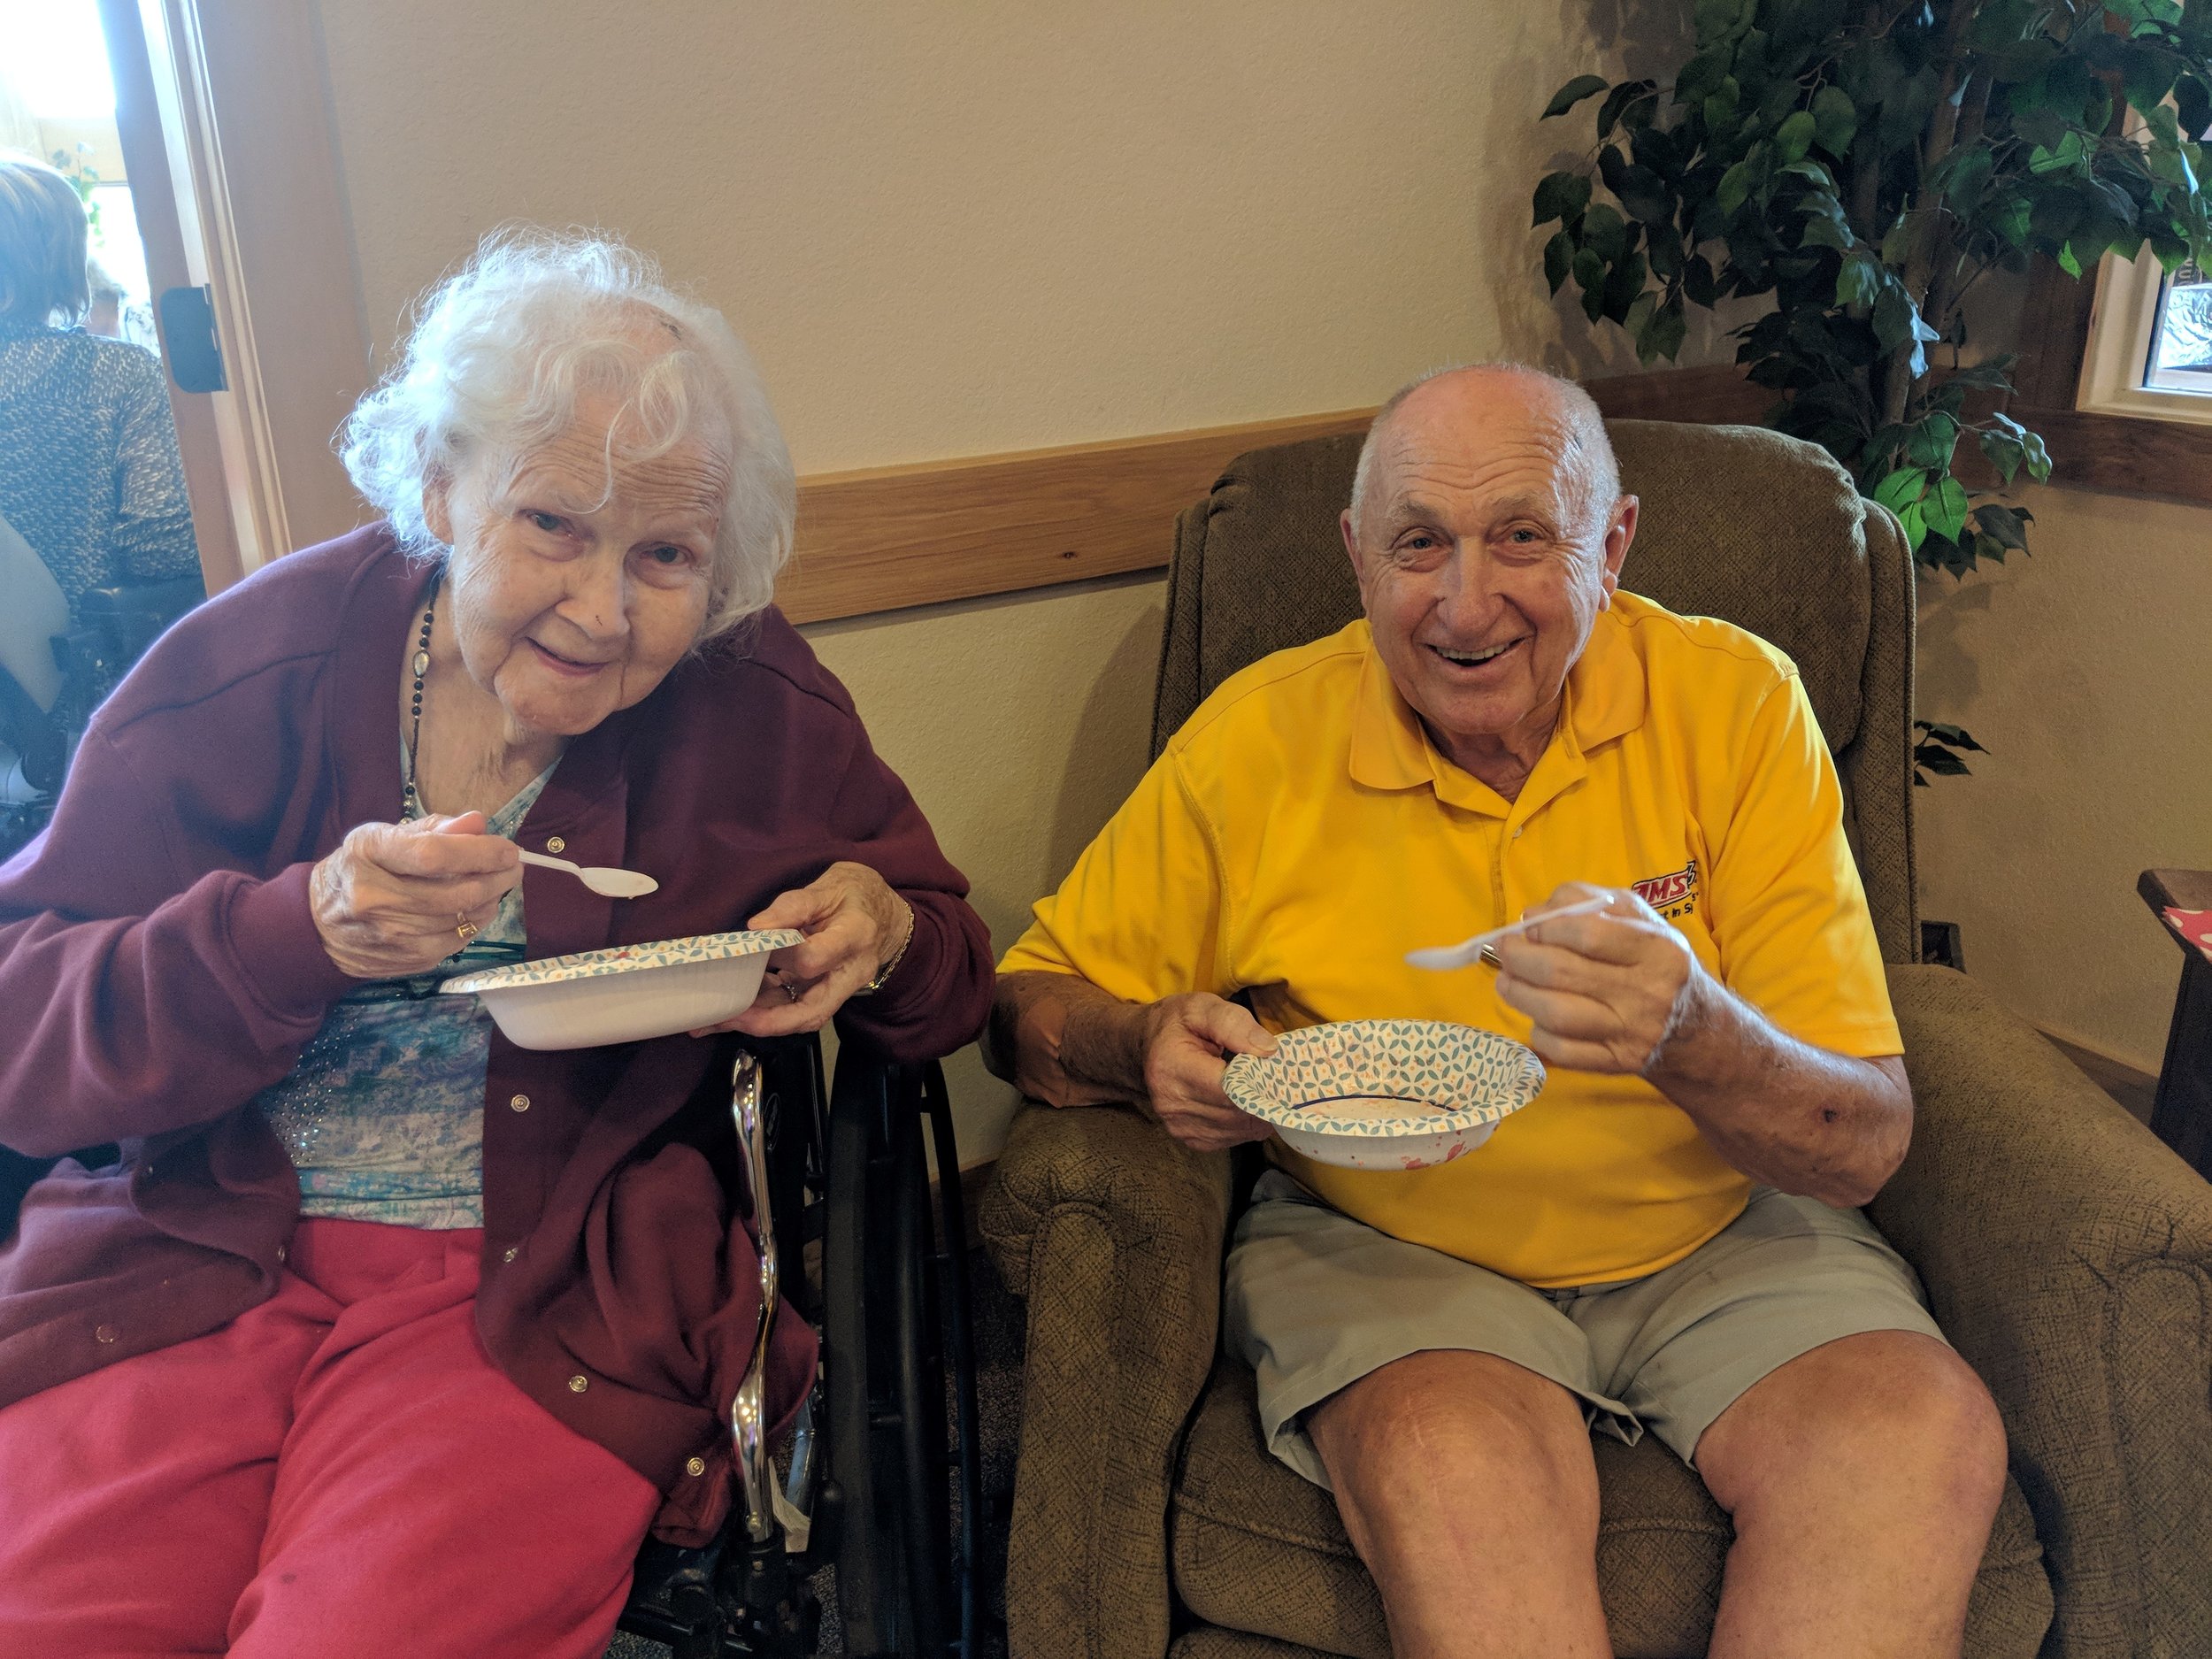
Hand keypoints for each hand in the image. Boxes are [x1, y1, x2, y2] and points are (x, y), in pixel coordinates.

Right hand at [310, 812, 520, 978]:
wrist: (316, 926)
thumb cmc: (357, 870)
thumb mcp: (382, 837)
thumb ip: (433, 829)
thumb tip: (478, 822)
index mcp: (368, 855)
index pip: (434, 855)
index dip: (480, 852)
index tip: (508, 848)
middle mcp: (375, 898)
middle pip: (456, 892)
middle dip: (497, 878)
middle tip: (514, 867)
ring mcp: (390, 935)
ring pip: (462, 920)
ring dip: (491, 900)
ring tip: (498, 884)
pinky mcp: (405, 960)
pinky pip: (457, 941)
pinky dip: (475, 922)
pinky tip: (477, 908)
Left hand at [711, 861, 910, 1037]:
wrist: (880, 914)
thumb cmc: (853, 894)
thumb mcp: (828, 886)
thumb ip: (793, 905)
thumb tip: (755, 928)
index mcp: (855, 936)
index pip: (817, 957)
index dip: (781, 956)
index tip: (753, 944)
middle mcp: (851, 972)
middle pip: (812, 1011)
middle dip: (767, 1021)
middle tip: (728, 1017)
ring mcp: (839, 990)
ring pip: (800, 1017)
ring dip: (757, 1022)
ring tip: (715, 1020)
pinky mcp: (824, 995)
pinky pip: (794, 1010)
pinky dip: (762, 1012)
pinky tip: (731, 1008)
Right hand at [1134, 993, 1278, 1152]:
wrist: (1144, 1047)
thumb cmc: (1176, 1024)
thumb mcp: (1201, 1007)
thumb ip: (1234, 1023)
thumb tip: (1268, 1050)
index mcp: (1172, 1068)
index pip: (1230, 1089)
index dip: (1261, 1082)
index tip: (1275, 1068)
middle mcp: (1172, 1104)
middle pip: (1238, 1113)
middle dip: (1263, 1096)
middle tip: (1273, 1075)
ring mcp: (1180, 1126)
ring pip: (1240, 1129)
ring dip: (1256, 1111)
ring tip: (1257, 1085)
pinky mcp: (1190, 1139)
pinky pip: (1233, 1137)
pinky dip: (1245, 1121)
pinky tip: (1242, 1100)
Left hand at [1491, 882, 1707, 1074]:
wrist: (1695, 1027)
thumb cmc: (1654, 961)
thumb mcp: (1637, 919)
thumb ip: (1587, 902)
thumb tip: (1533, 914)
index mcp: (1657, 949)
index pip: (1588, 934)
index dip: (1546, 928)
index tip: (1529, 927)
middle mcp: (1648, 992)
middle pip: (1562, 972)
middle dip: (1519, 958)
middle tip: (1505, 950)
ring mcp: (1631, 1032)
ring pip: (1556, 1014)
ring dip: (1518, 994)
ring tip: (1506, 980)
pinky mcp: (1616, 1062)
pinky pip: (1562, 1050)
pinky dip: (1538, 1031)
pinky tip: (1535, 1016)